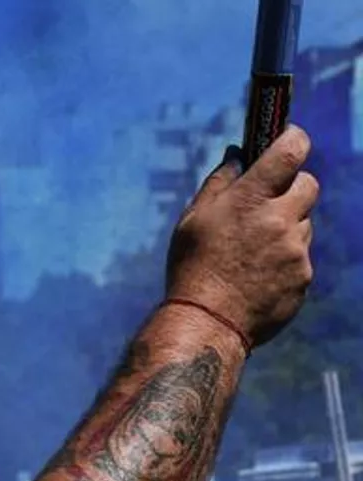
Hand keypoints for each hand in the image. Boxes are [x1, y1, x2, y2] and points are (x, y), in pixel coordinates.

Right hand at [167, 125, 317, 345]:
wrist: (208, 321)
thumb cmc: (193, 266)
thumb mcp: (194, 219)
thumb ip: (219, 182)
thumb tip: (237, 155)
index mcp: (250, 199)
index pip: (291, 152)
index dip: (294, 139)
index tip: (290, 138)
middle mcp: (280, 220)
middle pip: (308, 185)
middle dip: (292, 187)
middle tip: (270, 202)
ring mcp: (296, 249)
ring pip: (304, 223)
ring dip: (286, 227)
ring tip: (253, 251)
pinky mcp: (304, 275)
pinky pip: (301, 256)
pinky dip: (285, 259)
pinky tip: (258, 274)